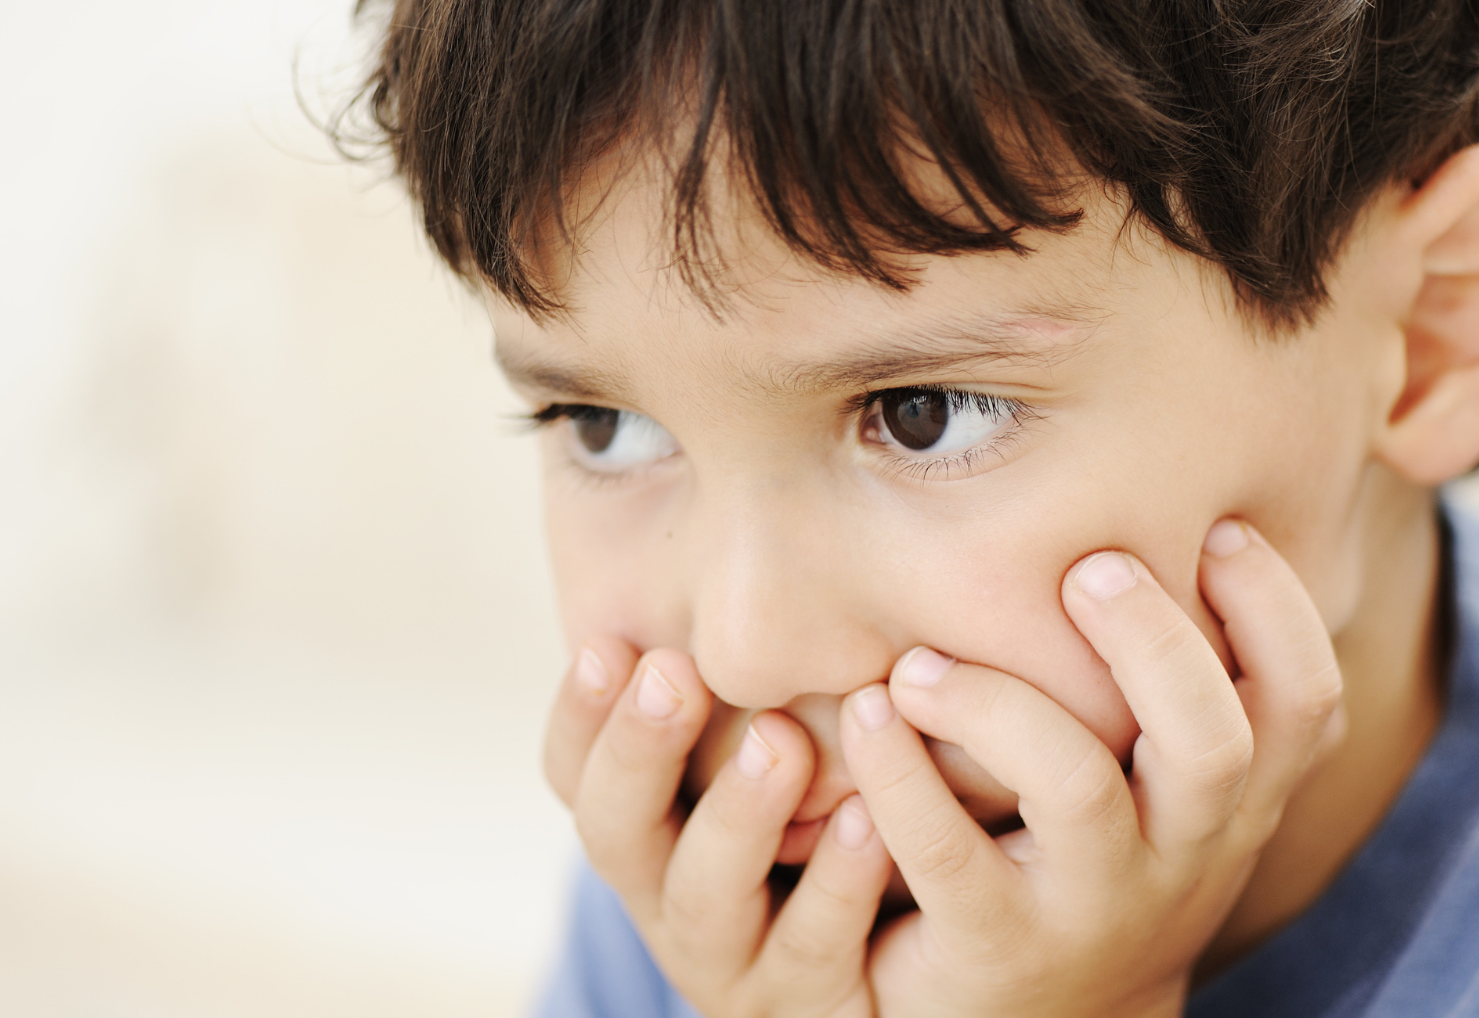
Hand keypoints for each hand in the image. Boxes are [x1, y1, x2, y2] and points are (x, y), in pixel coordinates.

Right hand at [542, 639, 891, 1017]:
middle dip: (639, 749)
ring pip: (705, 898)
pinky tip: (869, 819)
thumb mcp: (771, 750)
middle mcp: (668, 899)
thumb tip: (689, 509)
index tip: (609, 642)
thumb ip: (739, 675)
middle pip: (617, 834)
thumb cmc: (829, 828)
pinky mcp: (809, 1005)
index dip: (580, 714)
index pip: (574, 776)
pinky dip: (836, 882)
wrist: (904, 972)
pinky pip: (813, 947)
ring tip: (782, 742)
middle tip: (675, 672)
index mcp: (645, 834)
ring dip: (737, 813)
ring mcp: (733, 963)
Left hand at [841, 518, 1342, 1017]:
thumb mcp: (1168, 789)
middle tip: (1086, 569)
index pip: (1305, 700)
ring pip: (1077, 789)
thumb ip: (1184, 685)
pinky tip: (867, 716)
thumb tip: (1188, 508)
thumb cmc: (1099, 855)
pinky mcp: (996, 946)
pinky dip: (899, 774)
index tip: (1220, 527)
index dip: (1278, 608)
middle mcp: (1185, 853)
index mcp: (1236, 799)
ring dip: (996, 702)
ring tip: (921, 662)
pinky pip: (948, 853)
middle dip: (1154, 639)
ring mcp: (1094, 905)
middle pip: (1214, 738)